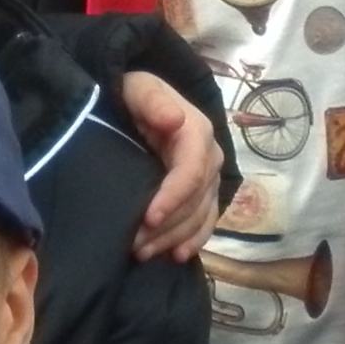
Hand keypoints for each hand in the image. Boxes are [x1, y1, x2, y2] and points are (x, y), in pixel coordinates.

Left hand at [118, 70, 224, 262]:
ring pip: (200, 216)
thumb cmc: (136, 94)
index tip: (147, 218)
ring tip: (143, 253)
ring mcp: (209, 177)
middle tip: (134, 244)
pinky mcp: (204, 192)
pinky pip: (206, 221)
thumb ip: (153, 101)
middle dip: (167, 225)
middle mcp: (210, 156)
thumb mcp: (138, 88)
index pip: (192, 172)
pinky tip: (176, 255)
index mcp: (197, 131)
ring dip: (174, 237)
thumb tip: (174, 120)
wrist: (142, 99)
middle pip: (196, 200)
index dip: (173, 198)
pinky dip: (193, 240)